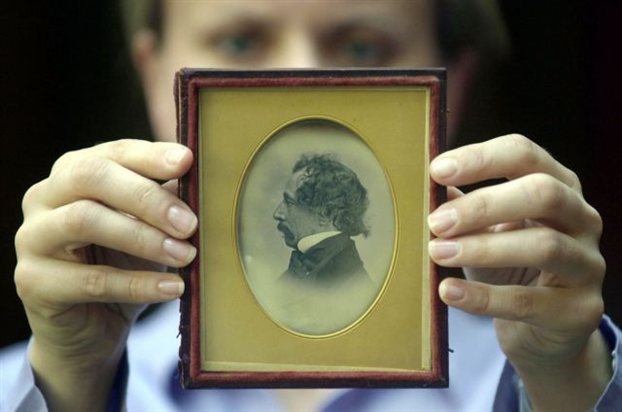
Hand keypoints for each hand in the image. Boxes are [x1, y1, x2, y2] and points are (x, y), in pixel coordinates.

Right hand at [14, 139, 196, 410]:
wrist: (90, 324)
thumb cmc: (122, 263)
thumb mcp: (149, 228)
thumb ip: (166, 202)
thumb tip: (201, 181)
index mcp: (74, 172)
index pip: (113, 153)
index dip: (151, 156)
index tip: (188, 162)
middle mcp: (45, 196)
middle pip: (91, 177)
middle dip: (146, 197)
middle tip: (189, 223)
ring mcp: (32, 237)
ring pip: (83, 221)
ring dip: (143, 239)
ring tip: (186, 256)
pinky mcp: (33, 281)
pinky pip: (90, 280)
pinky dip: (137, 284)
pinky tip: (172, 288)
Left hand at [428, 134, 609, 409]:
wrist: (541, 329)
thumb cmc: (510, 267)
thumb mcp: (486, 231)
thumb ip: (462, 208)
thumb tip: (426, 189)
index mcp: (558, 185)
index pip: (524, 155)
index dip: (481, 159)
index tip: (436, 171)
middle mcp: (582, 218)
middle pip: (543, 193)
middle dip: (483, 205)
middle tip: (436, 222)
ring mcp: (588, 264)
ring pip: (544, 247)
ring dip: (482, 248)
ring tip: (437, 253)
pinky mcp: (581, 309)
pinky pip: (530, 301)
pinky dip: (483, 297)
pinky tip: (448, 291)